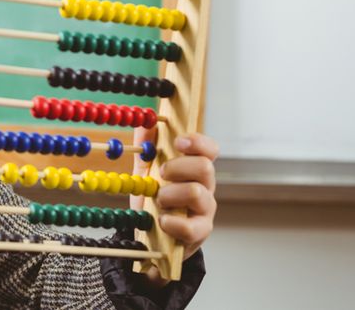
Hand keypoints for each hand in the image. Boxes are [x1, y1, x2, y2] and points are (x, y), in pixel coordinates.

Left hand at [132, 127, 218, 279]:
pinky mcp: (199, 232)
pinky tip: (161, 221)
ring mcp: (205, 210)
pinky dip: (172, 222)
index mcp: (194, 168)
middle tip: (161, 173)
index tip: (178, 141)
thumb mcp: (145, 169)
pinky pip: (192, 227)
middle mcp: (205, 186)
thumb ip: (146, 146)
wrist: (149, 233)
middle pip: (205, 168)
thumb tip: (146, 121)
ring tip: (158, 200)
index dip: (198, 142)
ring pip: (197, 193)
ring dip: (170, 194)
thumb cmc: (152, 197)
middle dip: (179, 167)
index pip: (209, 150)